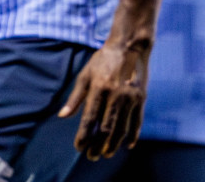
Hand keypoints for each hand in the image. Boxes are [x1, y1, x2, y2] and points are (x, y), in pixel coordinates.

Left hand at [58, 42, 148, 158]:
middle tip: (91, 156)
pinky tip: (126, 145)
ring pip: (122, 128)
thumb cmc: (102, 61)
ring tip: (105, 154)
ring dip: (113, 144)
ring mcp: (130, 98)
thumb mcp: (85, 75)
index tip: (78, 147)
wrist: (129, 48)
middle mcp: (115, 95)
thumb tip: (62, 116)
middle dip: (98, 144)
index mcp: (99, 88)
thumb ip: (75, 97)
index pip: (89, 118)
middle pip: (106, 127)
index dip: (84, 135)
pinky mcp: (141, 99)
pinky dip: (132, 135)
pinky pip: (137, 122)